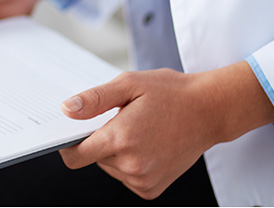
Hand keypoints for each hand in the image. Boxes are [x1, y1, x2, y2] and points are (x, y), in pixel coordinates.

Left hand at [59, 62, 273, 199]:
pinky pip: (125, 176)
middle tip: (121, 117)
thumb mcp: (128, 84)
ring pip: (109, 166)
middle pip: (94, 157)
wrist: (208, 110)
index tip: (69, 133)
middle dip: (100, 138)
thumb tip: (66, 110)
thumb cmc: (169, 93)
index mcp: (121, 139)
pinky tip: (145, 143)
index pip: (76, 156)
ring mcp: (144, 180)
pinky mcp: (152, 189)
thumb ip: (93, 99)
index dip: (67, 145)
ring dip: (115, 150)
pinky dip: (128, 161)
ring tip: (138, 128)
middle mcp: (132, 165)